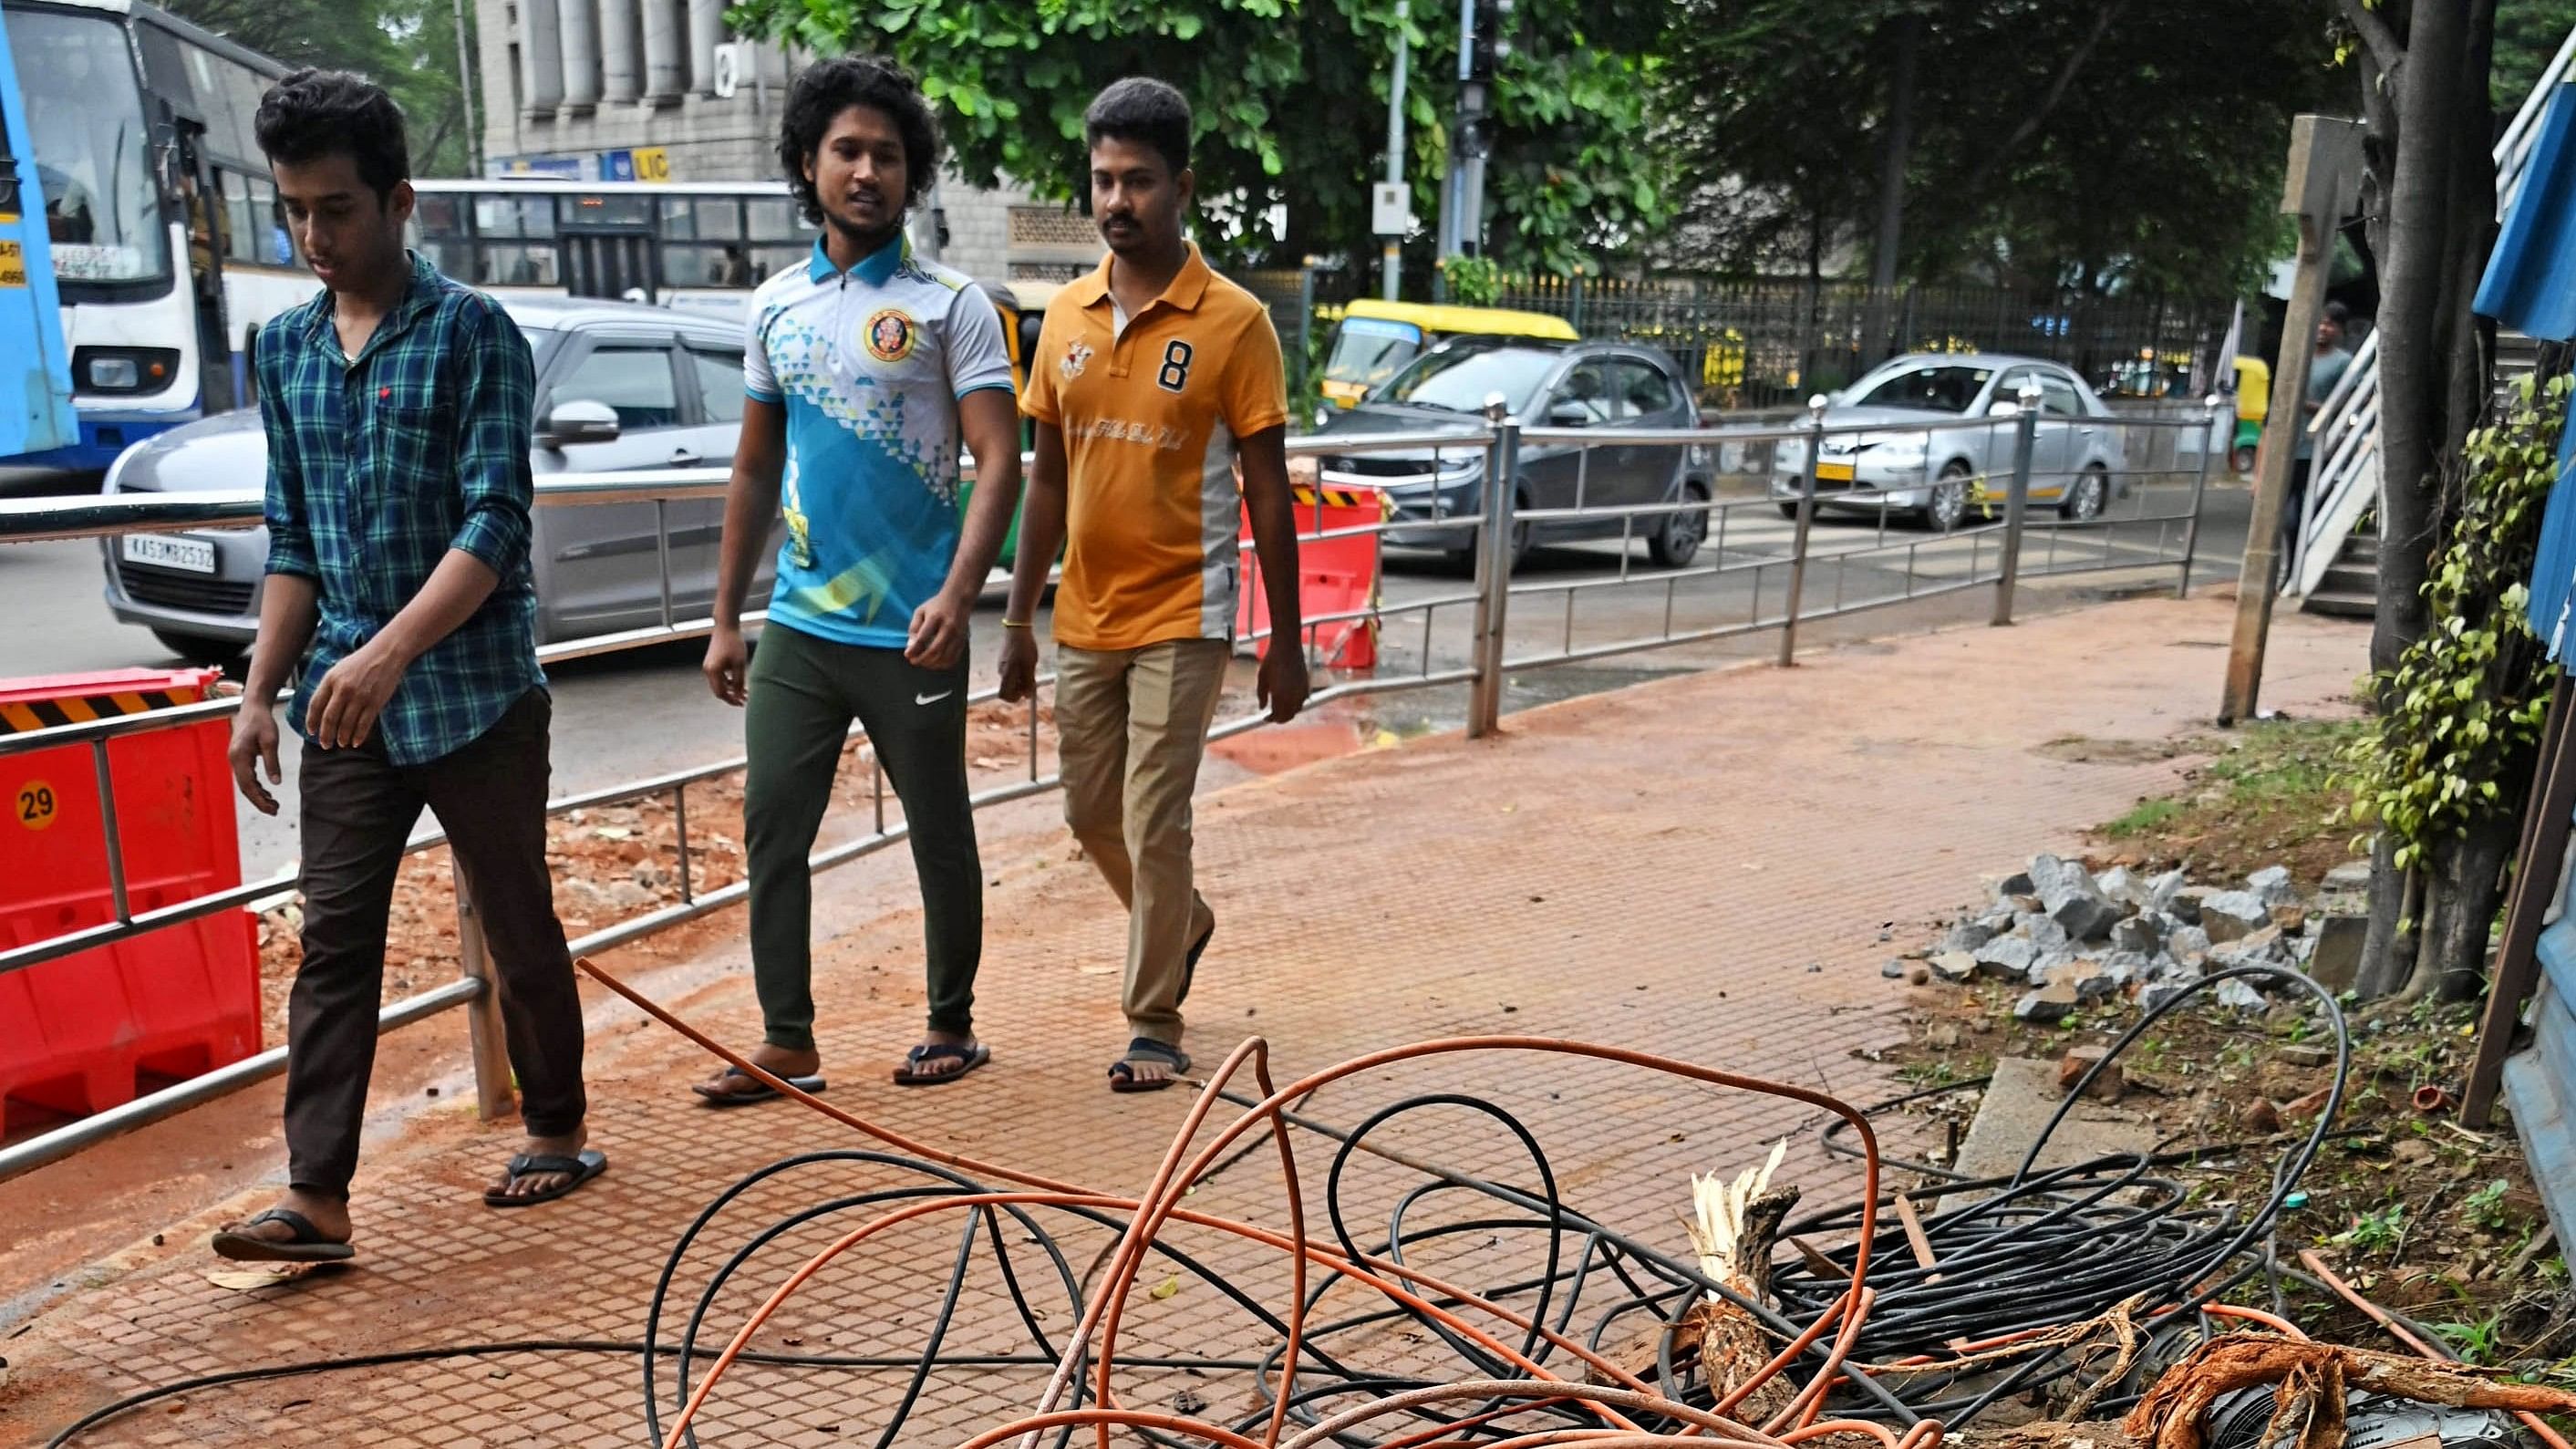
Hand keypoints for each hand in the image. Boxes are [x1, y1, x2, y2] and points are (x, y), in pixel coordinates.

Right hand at [229, 700, 282, 815]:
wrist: (253, 707)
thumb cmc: (262, 721)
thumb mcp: (270, 741)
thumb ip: (272, 762)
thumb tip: (275, 783)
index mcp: (239, 756)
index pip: (248, 784)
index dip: (259, 799)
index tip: (273, 809)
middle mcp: (234, 760)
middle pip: (245, 787)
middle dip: (259, 801)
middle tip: (275, 811)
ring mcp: (235, 759)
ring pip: (245, 784)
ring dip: (258, 795)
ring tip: (274, 805)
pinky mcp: (240, 758)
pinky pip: (247, 777)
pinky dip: (257, 787)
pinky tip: (268, 793)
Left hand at [303, 642, 404, 748]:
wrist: (387, 653)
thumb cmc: (363, 660)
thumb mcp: (339, 668)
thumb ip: (329, 686)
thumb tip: (321, 707)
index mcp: (331, 679)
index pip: (315, 705)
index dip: (312, 721)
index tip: (311, 732)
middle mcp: (343, 689)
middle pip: (329, 718)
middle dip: (326, 735)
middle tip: (325, 744)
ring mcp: (360, 696)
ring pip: (346, 724)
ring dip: (342, 737)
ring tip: (341, 743)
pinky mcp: (375, 702)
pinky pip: (364, 724)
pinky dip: (359, 735)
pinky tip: (356, 741)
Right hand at [704, 623, 748, 705]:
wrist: (726, 626)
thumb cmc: (734, 643)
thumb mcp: (739, 663)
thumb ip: (739, 681)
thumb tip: (739, 695)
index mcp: (713, 671)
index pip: (721, 693)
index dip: (732, 700)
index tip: (742, 703)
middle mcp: (708, 670)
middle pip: (719, 690)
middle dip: (732, 696)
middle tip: (745, 700)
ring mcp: (709, 666)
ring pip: (720, 684)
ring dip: (731, 689)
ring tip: (745, 692)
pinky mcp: (712, 663)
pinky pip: (719, 677)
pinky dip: (728, 681)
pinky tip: (739, 682)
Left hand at [906, 590, 970, 669]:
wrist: (959, 599)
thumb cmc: (937, 605)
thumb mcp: (921, 611)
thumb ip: (914, 627)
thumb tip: (911, 646)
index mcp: (935, 618)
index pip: (923, 638)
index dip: (914, 649)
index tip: (907, 655)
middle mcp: (948, 627)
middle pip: (935, 650)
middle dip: (922, 659)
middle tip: (913, 661)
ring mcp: (957, 635)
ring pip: (945, 657)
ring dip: (932, 664)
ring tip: (923, 662)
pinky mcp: (963, 641)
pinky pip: (953, 659)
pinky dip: (943, 664)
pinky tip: (935, 662)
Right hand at [996, 628, 1038, 703]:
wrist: (1017, 628)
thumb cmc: (1024, 648)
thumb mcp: (1030, 667)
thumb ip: (1028, 682)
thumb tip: (1027, 696)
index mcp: (1006, 675)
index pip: (1004, 695)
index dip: (1014, 698)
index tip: (1025, 693)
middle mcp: (1001, 671)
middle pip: (1008, 687)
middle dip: (1020, 687)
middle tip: (1031, 679)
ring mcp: (1001, 664)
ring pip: (1011, 678)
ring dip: (1021, 677)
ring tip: (1030, 665)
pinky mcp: (1003, 657)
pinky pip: (1011, 669)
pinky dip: (1019, 669)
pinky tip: (1026, 658)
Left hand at [1257, 644, 1309, 724]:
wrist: (1287, 647)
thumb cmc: (1271, 661)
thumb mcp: (1262, 678)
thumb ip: (1261, 695)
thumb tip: (1262, 708)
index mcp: (1280, 695)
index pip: (1277, 715)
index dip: (1271, 718)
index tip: (1265, 718)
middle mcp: (1293, 695)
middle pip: (1288, 716)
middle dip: (1280, 718)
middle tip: (1272, 716)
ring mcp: (1301, 690)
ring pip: (1297, 710)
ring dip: (1289, 712)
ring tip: (1280, 709)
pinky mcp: (1306, 685)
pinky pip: (1302, 701)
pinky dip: (1296, 704)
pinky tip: (1288, 700)